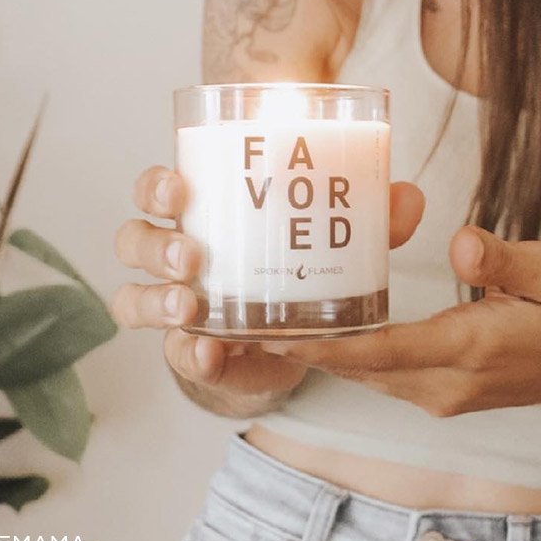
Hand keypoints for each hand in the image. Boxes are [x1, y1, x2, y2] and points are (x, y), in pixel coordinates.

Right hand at [110, 165, 425, 400]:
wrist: (287, 341)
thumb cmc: (297, 267)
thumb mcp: (331, 238)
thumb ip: (368, 218)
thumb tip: (408, 196)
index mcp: (203, 214)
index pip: (156, 188)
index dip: (156, 185)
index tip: (181, 188)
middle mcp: (175, 258)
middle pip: (132, 239)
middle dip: (154, 245)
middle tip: (191, 254)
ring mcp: (176, 308)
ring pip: (133, 298)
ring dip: (157, 300)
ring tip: (193, 304)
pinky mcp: (193, 354)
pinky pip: (175, 354)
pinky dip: (190, 354)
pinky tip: (210, 352)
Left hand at [258, 225, 540, 418]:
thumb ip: (501, 260)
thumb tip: (459, 242)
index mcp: (472, 349)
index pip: (385, 351)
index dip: (326, 346)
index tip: (275, 335)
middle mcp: (447, 383)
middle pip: (359, 368)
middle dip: (302, 350)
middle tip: (244, 321)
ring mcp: (439, 395)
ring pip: (364, 376)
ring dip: (318, 355)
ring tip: (265, 324)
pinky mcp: (436, 393)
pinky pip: (378, 376)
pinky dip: (344, 358)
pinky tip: (317, 331)